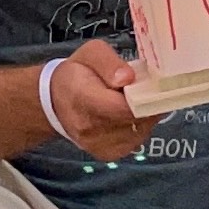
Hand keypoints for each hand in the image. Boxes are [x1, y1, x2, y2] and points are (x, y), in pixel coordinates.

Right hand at [40, 39, 151, 159]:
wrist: (56, 102)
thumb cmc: (77, 73)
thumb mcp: (91, 53)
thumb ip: (110, 62)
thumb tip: (128, 78)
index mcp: (82, 98)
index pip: (120, 107)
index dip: (143, 97)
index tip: (153, 85)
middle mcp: (88, 128)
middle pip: (134, 120)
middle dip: (148, 104)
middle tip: (147, 89)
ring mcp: (98, 145)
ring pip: (139, 132)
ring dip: (145, 116)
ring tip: (136, 101)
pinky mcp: (107, 155)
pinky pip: (136, 141)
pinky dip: (139, 127)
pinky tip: (131, 114)